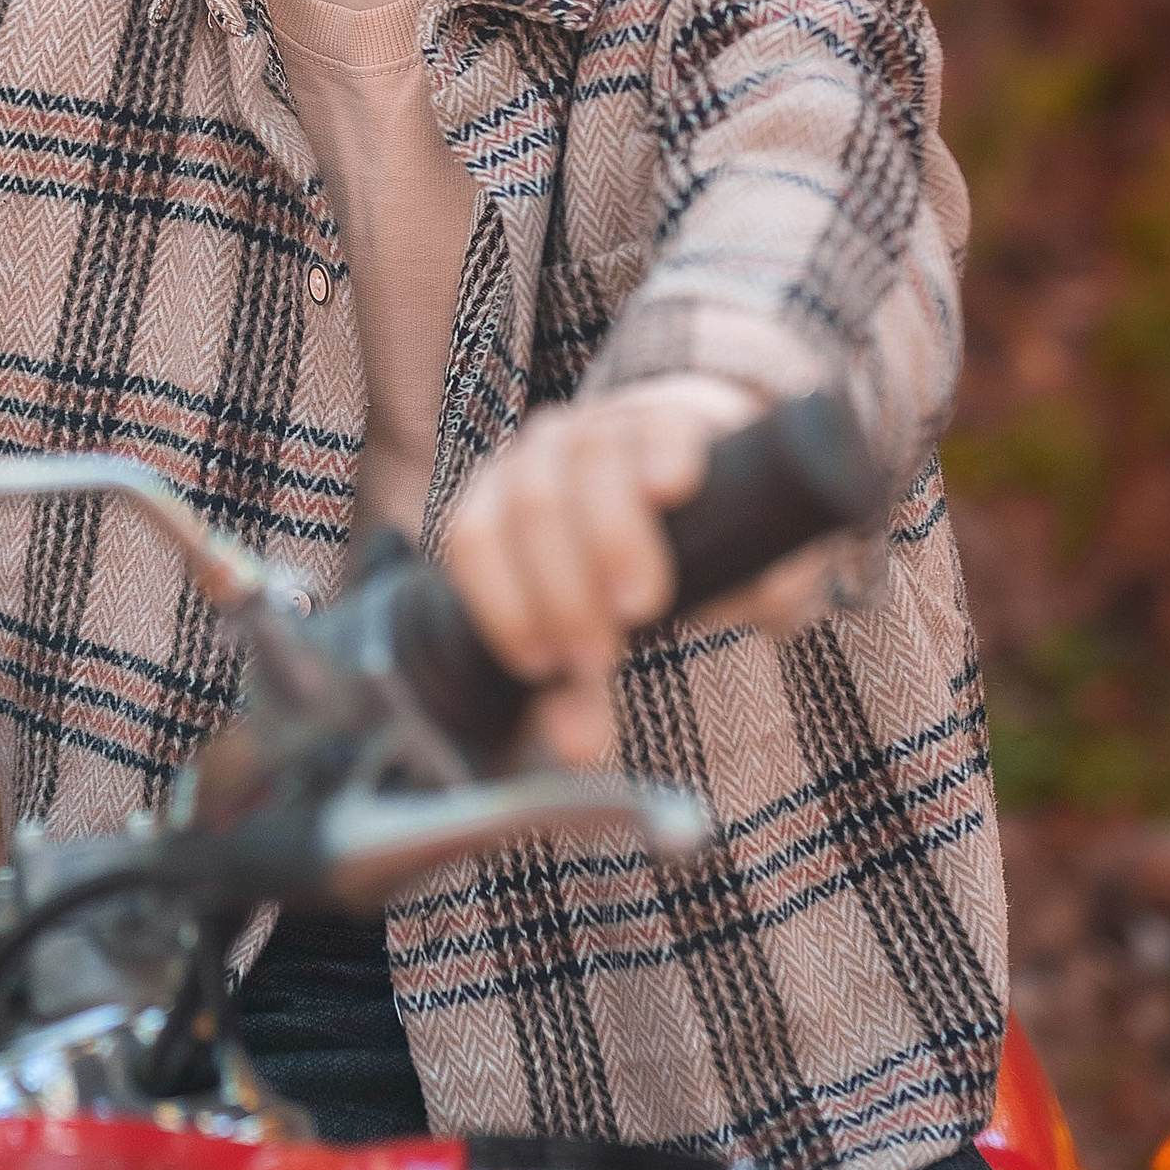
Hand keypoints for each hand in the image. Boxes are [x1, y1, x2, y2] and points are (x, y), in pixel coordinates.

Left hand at [443, 375, 767, 770]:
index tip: (545, 666)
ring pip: (587, 467)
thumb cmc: (633, 569)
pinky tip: (671, 490)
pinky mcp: (671, 421)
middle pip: (529, 509)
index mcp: (500, 505)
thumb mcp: (603, 634)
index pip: (471, 540)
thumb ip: (583, 691)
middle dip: (561, 593)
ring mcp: (604, 430)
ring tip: (640, 603)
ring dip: (609, 538)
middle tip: (601, 655)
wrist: (698, 484)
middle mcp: (540, 458)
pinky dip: (660, 458)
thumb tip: (571, 747)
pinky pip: (655, 430)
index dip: (501, 605)